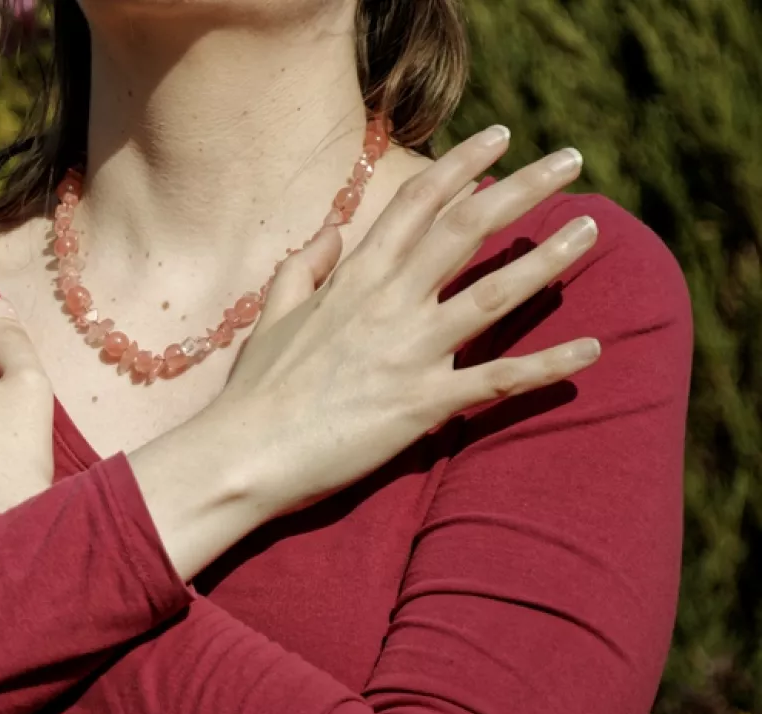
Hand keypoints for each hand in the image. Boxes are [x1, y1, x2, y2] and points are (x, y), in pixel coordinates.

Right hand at [204, 123, 599, 521]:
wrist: (243, 454)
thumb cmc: (254, 391)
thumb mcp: (272, 315)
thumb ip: (303, 267)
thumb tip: (330, 234)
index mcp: (355, 279)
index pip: (417, 204)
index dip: (461, 164)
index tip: (498, 137)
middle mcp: (389, 303)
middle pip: (468, 229)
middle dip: (524, 188)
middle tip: (570, 162)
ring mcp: (409, 352)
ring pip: (495, 293)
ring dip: (548, 259)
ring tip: (589, 232)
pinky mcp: (422, 403)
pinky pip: (497, 380)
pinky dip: (548, 365)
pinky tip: (591, 350)